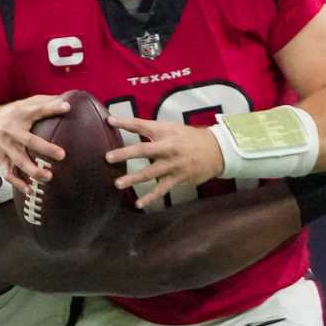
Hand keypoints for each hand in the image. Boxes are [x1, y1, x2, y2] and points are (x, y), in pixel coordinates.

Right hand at [0, 94, 69, 195]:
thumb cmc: (11, 115)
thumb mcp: (23, 105)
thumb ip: (44, 103)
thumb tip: (69, 101)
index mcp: (20, 115)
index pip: (37, 109)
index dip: (51, 107)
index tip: (67, 107)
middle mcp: (12, 132)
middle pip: (28, 141)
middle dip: (45, 149)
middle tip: (62, 155)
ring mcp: (5, 147)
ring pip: (18, 161)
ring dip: (33, 171)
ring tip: (48, 177)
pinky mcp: (1, 160)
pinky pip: (9, 174)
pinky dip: (18, 184)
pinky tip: (30, 191)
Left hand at [106, 116, 224, 208]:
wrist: (217, 151)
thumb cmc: (189, 138)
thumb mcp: (172, 128)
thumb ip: (151, 129)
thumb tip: (126, 125)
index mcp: (165, 132)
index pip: (142, 125)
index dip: (126, 123)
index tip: (110, 121)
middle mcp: (168, 148)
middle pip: (144, 150)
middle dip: (126, 154)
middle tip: (108, 157)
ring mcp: (173, 164)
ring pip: (151, 172)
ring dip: (134, 179)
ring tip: (118, 184)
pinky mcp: (178, 178)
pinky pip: (162, 189)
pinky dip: (151, 197)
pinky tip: (139, 204)